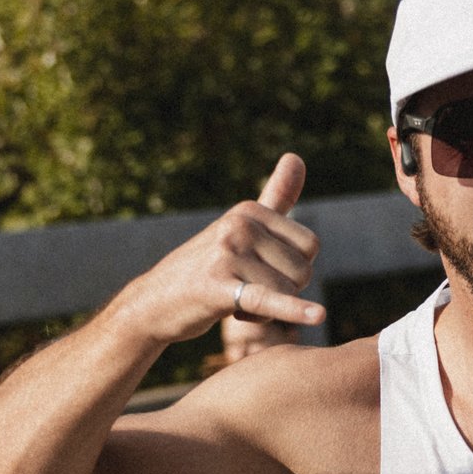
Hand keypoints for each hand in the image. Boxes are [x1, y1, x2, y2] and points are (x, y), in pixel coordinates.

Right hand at [106, 155, 325, 345]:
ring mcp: (227, 254)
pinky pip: (268, 300)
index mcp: (248, 211)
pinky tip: (318, 316)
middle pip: (303, 271)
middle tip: (247, 291)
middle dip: (283, 291)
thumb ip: (275, 197)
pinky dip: (294, 311)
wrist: (154, 303)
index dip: (293, 269)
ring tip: (234, 302)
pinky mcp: (219, 287)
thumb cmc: (206, 267)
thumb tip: (296, 156)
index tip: (261, 272)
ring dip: (268, 311)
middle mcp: (239, 226)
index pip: (310, 246)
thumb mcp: (240, 227)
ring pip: (287, 293)